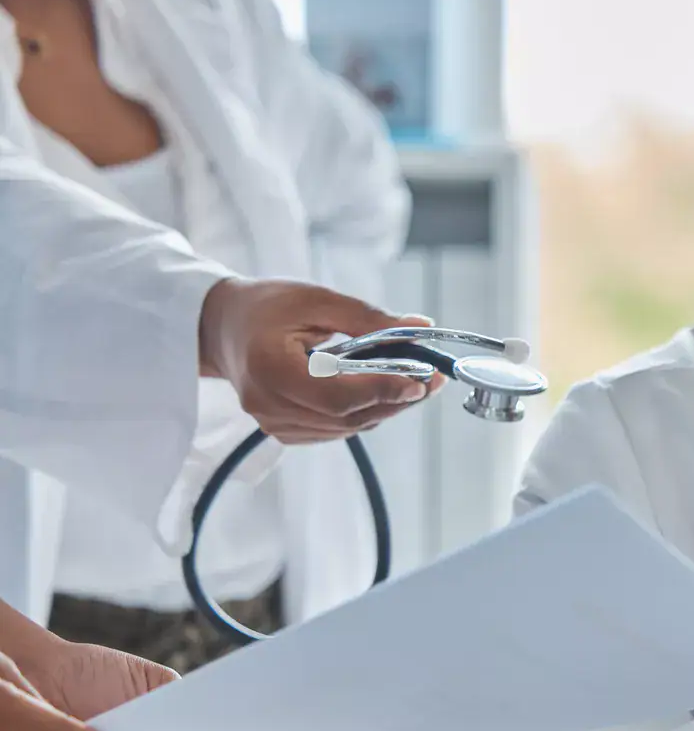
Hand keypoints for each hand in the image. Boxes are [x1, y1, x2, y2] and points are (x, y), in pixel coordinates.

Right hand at [198, 278, 443, 443]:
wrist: (223, 326)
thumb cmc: (266, 307)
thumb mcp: (317, 300)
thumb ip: (369, 318)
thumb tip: (420, 329)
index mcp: (269, 369)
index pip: (337, 396)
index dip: (383, 390)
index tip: (422, 379)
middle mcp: (268, 405)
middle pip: (348, 416)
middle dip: (396, 398)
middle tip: (434, 378)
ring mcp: (274, 423)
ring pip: (348, 426)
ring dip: (386, 407)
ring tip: (416, 381)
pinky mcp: (285, 430)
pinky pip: (337, 428)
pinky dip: (364, 411)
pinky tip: (382, 390)